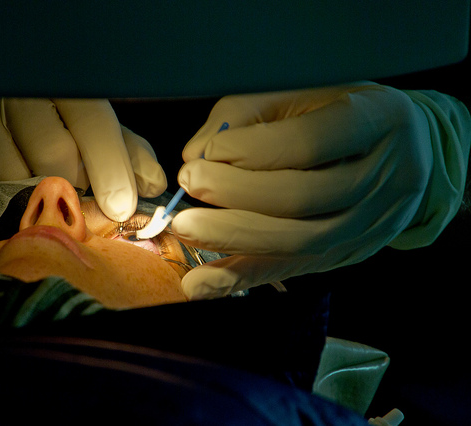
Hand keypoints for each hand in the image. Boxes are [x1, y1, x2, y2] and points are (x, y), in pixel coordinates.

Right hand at [0, 98, 165, 220]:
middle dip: (67, 191)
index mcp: (57, 84)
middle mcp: (13, 91)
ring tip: (24, 190)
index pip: (92, 121)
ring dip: (27, 202)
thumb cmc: (30, 124)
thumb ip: (121, 152)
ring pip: (16, 181)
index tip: (121, 207)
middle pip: (55, 158)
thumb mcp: (82, 128)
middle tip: (64, 199)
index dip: (110, 166)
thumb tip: (156, 183)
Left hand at [172, 83, 435, 298]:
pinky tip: (199, 283)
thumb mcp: (303, 94)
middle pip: (303, 197)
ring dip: (233, 237)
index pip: (310, 143)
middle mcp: (382, 178)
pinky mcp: (346, 255)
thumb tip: (196, 154)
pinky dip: (239, 277)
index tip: (208, 153)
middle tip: (191, 184)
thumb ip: (247, 116)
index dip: (251, 151)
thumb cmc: (342, 114)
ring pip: (299, 242)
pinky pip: (289, 271)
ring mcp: (368, 225)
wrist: (408, 153)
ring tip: (187, 226)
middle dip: (236, 194)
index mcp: (376, 122)